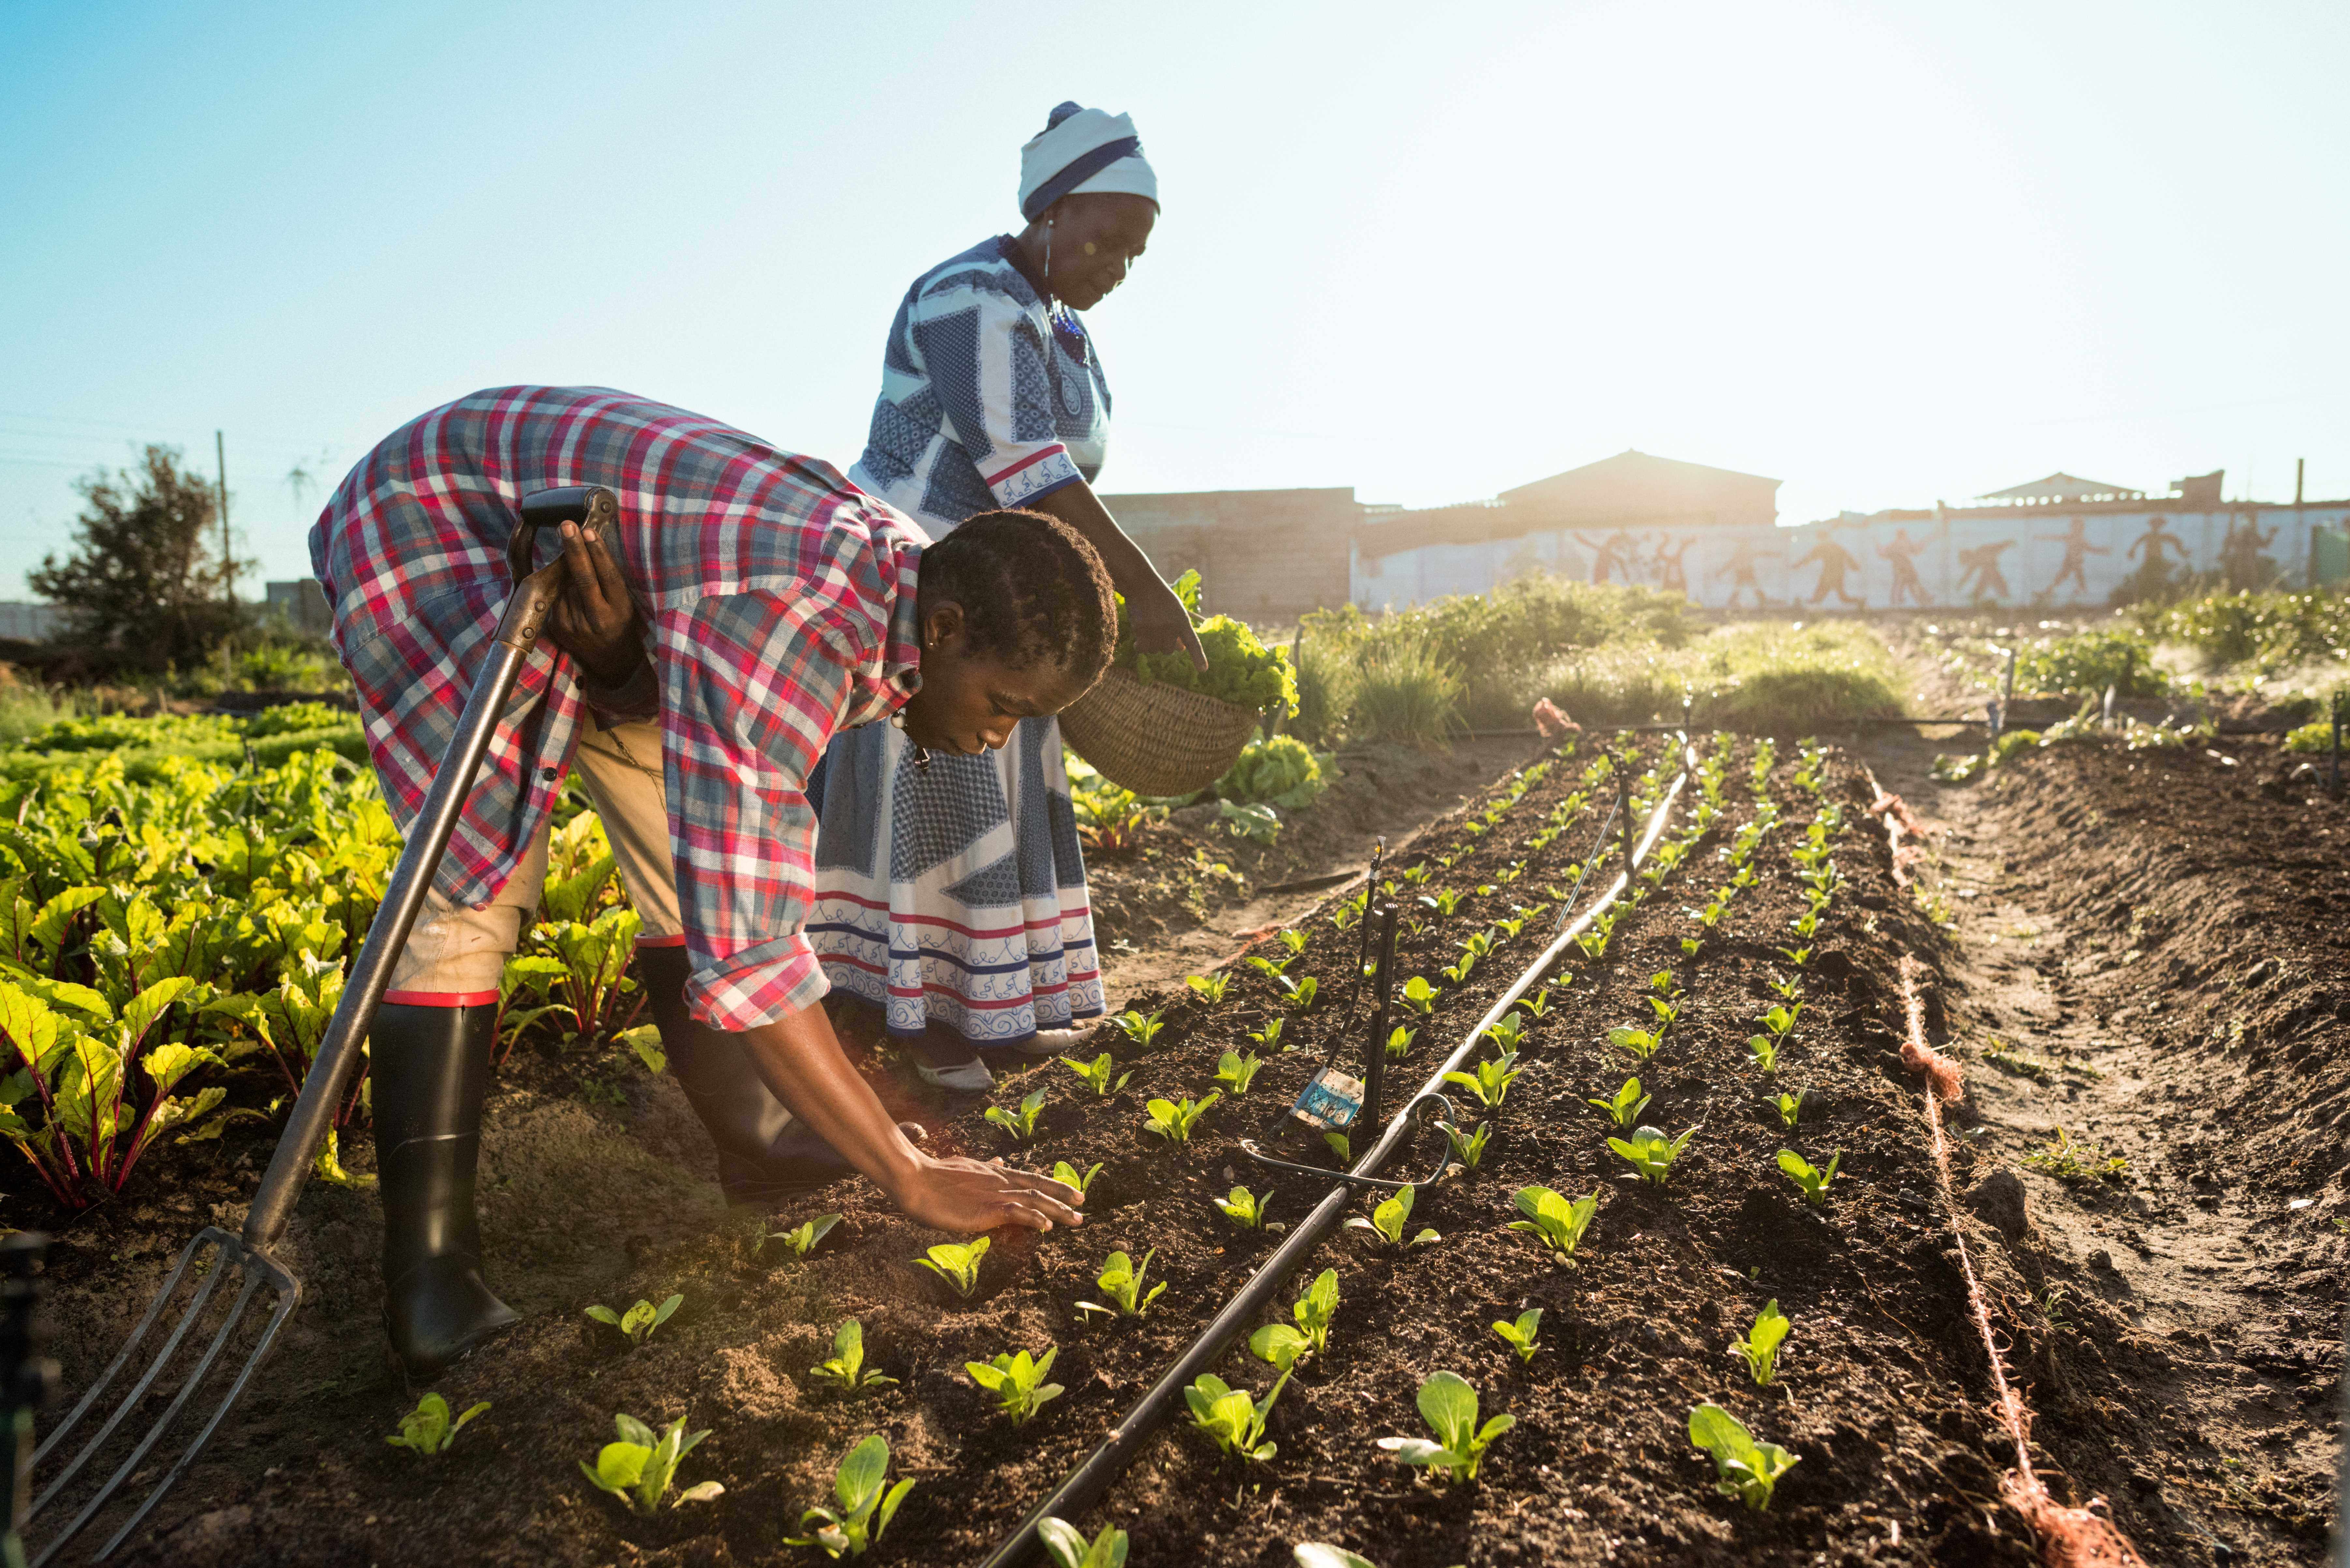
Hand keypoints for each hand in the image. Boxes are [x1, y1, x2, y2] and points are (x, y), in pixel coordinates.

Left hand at [544, 519, 645, 683]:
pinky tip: (571, 595)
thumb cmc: (620, 624)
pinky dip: (562, 589)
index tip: (589, 531)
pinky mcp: (559, 628)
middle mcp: (597, 619)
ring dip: (569, 573)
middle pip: (583, 578)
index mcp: (619, 610)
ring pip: (567, 586)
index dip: (598, 553)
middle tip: (566, 526)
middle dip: (574, 549)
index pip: (608, 576)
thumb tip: (586, 547)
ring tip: (580, 581)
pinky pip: (557, 597)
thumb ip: (608, 582)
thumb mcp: (624, 604)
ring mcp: (575, 624)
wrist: (611, 661)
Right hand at [885, 1151, 1083, 1233]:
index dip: (1053, 1185)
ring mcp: (994, 1194)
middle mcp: (1000, 1181)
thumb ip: (986, 1168)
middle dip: (1063, 1197)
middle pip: (1039, 1187)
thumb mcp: (967, 1167)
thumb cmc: (935, 1176)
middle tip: (1083, 1205)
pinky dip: (1034, 1218)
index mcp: (995, 1173)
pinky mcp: (986, 1208)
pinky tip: (1046, 1226)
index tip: (1072, 1192)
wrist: (915, 1179)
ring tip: (1076, 1219)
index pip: (1031, 1177)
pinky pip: (1016, 1212)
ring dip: (1057, 1210)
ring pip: (1034, 1200)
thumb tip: (1000, 1161)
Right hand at [1126, 573, 1207, 671]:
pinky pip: (1143, 649)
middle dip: (1165, 644)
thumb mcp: (1176, 611)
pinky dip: (1141, 646)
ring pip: (1155, 651)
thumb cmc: (1161, 598)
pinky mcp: (1141, 632)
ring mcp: (1155, 630)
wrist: (1141, 585)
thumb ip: (1180, 629)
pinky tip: (1138, 639)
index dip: (1198, 657)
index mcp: (1182, 620)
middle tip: (1159, 629)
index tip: (1203, 670)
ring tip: (1149, 627)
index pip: (1192, 642)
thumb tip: (1181, 650)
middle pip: (1170, 651)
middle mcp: (1170, 627)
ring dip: (1152, 644)